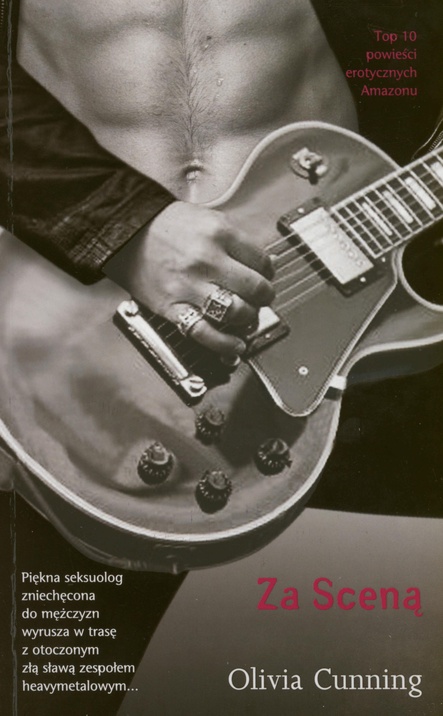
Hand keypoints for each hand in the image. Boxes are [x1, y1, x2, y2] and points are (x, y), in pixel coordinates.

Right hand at [104, 201, 274, 357]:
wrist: (126, 232)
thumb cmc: (168, 227)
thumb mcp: (209, 220)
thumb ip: (239, 243)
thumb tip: (269, 264)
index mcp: (219, 234)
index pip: (262, 262)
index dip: (268, 274)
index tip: (264, 278)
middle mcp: (207, 260)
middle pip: (256, 289)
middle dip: (263, 298)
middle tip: (259, 300)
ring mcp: (189, 286)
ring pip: (237, 312)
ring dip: (248, 320)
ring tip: (245, 319)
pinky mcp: (173, 308)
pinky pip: (206, 333)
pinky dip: (225, 344)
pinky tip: (235, 346)